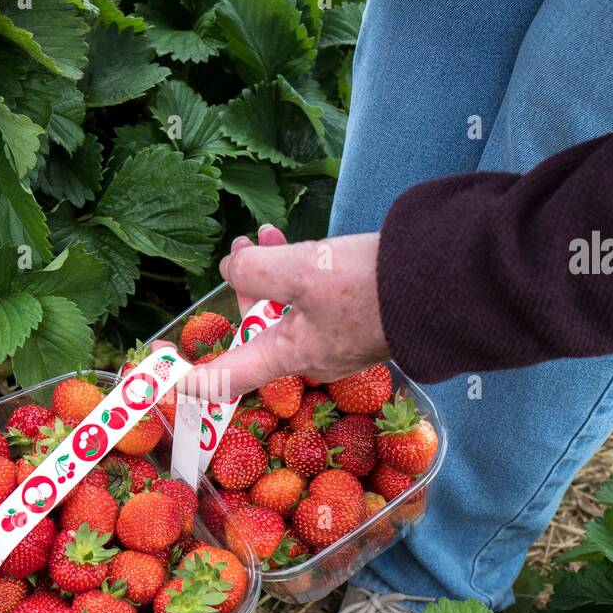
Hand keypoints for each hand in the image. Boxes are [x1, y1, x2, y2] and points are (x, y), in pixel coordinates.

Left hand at [182, 226, 388, 400]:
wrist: (446, 284)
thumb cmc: (370, 286)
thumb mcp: (301, 270)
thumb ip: (255, 270)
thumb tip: (232, 268)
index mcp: (289, 355)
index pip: (227, 378)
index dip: (193, 378)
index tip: (166, 372)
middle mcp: (311, 356)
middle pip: (258, 329)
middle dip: (245, 286)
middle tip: (240, 246)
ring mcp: (338, 341)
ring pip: (288, 310)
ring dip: (272, 273)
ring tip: (265, 234)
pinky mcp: (361, 321)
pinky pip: (316, 305)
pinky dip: (301, 276)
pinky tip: (305, 248)